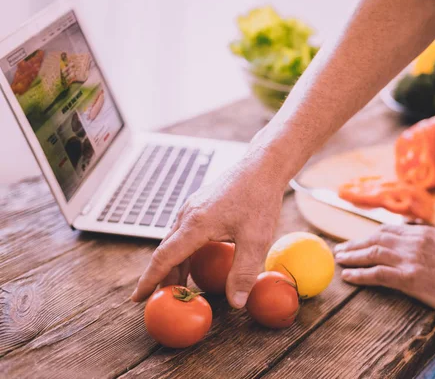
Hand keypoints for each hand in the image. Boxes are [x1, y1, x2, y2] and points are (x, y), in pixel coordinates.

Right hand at [130, 163, 284, 307]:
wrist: (262, 167)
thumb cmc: (259, 200)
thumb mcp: (256, 240)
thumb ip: (243, 272)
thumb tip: (235, 303)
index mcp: (195, 225)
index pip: (164, 258)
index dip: (150, 281)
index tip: (136, 298)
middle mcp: (188, 215)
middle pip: (166, 251)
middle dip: (161, 277)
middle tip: (161, 299)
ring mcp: (192, 208)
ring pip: (175, 241)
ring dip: (173, 264)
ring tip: (177, 285)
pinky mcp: (201, 205)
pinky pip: (184, 232)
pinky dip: (183, 251)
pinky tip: (194, 260)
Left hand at [334, 225, 434, 320]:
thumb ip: (433, 245)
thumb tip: (424, 250)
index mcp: (423, 233)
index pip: (390, 231)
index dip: (371, 236)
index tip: (360, 241)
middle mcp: (413, 241)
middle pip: (376, 238)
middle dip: (356, 244)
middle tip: (341, 249)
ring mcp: (409, 258)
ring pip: (372, 252)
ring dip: (352, 256)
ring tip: (339, 260)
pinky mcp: (408, 277)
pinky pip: (376, 273)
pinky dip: (359, 274)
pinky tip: (348, 276)